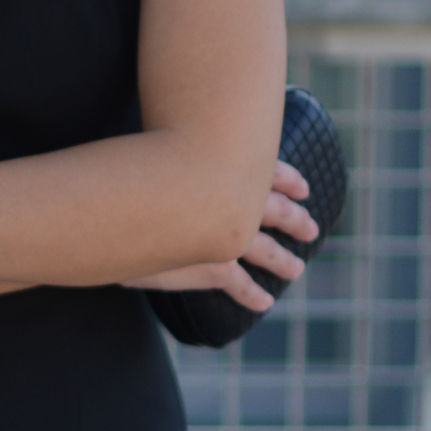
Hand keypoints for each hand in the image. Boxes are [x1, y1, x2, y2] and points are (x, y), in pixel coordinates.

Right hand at [125, 159, 317, 314]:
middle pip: (277, 210)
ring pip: (266, 250)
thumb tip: (187, 129)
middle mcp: (236, 200)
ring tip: (296, 269)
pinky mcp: (213, 265)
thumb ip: (181, 145)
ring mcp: (228, 235)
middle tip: (311, 229)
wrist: (119, 204)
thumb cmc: (133, 164)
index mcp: (229, 168)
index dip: (288, 179)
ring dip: (283, 260)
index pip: (271, 172)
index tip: (303, 188)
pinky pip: (238, 283)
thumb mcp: (162, 143)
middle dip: (295, 220)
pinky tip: (264, 301)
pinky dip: (252, 293)